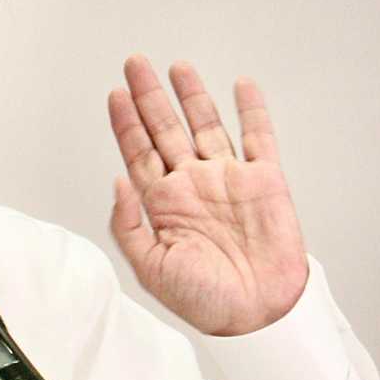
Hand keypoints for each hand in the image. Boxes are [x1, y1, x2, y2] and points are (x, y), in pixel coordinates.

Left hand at [107, 55, 307, 335]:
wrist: (255, 315)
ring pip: (206, 125)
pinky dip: (251, 110)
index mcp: (163, 203)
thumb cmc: (204, 300)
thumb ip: (128, 224)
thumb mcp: (149, 267)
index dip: (126, 122)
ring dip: (191, 96)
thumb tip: (118, 180)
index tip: (114, 94)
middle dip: (149, 96)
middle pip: (166, 128)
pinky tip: (240, 86)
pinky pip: (258, 137)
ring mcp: (227, 178)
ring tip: (175, 67)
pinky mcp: (264, 180)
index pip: (138, 151)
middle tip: (134, 64)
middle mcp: (193, 184)